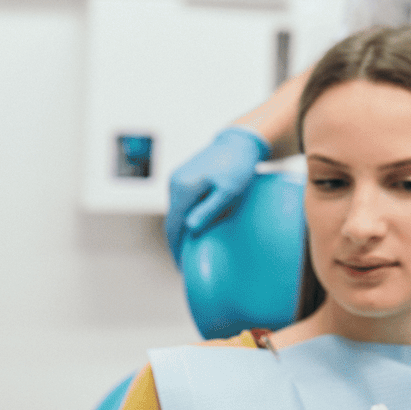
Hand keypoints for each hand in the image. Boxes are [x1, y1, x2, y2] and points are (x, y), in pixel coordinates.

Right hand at [165, 127, 269, 263]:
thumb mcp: (229, 191)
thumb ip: (209, 209)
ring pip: (175, 211)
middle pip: (171, 220)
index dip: (175, 248)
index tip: (182, 267)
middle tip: (185, 264)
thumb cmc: (238, 167)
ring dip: (180, 230)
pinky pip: (181, 202)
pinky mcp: (184, 176)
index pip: (173, 226)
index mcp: (183, 188)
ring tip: (190, 249)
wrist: (239, 142)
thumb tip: (190, 228)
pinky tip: (193, 227)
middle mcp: (175, 183)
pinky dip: (184, 218)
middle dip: (176, 243)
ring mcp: (177, 178)